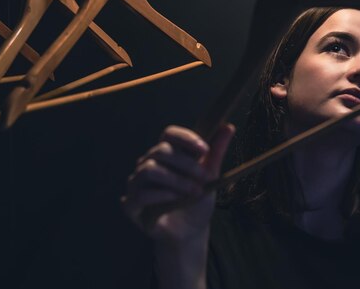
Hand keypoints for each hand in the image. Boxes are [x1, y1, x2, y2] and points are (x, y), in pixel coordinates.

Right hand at [121, 124, 234, 241]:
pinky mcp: (131, 205)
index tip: (205, 149)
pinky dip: (161, 195)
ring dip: (175, 180)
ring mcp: (136, 184)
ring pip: (149, 169)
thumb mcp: (210, 177)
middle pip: (161, 151)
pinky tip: (175, 200)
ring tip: (194, 192)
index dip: (186, 138)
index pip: (169, 134)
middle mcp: (148, 164)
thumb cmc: (197, 201)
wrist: (189, 232)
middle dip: (187, 164)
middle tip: (204, 178)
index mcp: (166, 154)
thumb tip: (228, 127)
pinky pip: (140, 194)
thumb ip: (216, 152)